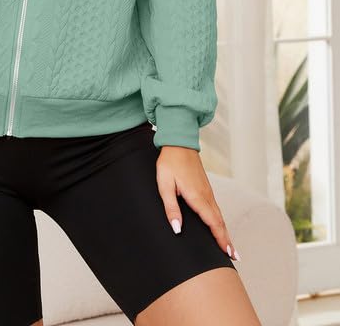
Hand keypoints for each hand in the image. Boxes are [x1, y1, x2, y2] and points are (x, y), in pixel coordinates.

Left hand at [156, 145, 240, 261]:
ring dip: (225, 231)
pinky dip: (220, 221)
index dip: (220, 239)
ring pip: (219, 215)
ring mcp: (207, 191)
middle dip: (227, 239)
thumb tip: (177, 229)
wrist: (179, 143)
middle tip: (235, 256)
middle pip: (219, 221)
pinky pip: (215, 208)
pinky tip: (219, 226)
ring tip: (229, 247)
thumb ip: (171, 208)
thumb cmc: (170, 163)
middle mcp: (206, 195)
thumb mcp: (165, 185)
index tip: (228, 252)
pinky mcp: (205, 188)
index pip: (212, 222)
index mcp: (197, 196)